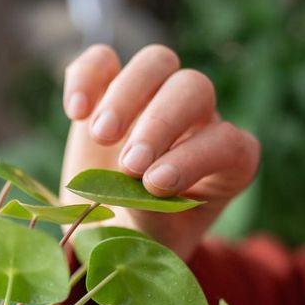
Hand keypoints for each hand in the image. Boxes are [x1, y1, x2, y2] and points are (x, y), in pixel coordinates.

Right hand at [60, 44, 259, 259]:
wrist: (105, 236)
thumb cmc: (142, 243)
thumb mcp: (153, 244)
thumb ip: (155, 216)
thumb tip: (138, 183)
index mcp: (228, 162)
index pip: (226, 143)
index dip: (194, 159)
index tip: (154, 186)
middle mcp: (198, 121)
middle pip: (193, 88)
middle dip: (161, 123)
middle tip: (128, 165)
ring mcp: (154, 99)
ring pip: (157, 62)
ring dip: (128, 94)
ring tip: (100, 136)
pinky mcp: (110, 90)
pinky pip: (103, 60)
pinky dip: (87, 77)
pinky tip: (76, 113)